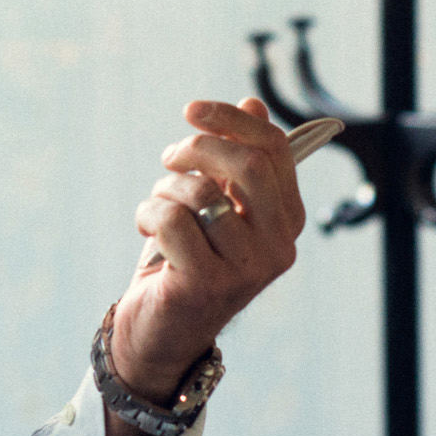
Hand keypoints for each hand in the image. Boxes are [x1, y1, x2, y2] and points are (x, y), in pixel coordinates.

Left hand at [110, 95, 307, 398]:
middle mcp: (278, 245)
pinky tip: (147, 232)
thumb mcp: (217, 204)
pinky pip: (172, 221)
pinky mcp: (207, 284)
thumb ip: (238, 160)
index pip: (274, 149)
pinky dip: (148, 215)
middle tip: (169, 158)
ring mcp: (246, 268)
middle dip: (197, 148)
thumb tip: (253, 103)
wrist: (162, 332)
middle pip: (247, 165)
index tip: (193, 110)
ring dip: (165, 189)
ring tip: (156, 207)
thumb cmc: (189, 261)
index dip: (231, 119)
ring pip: (202, 193)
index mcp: (288, 219)